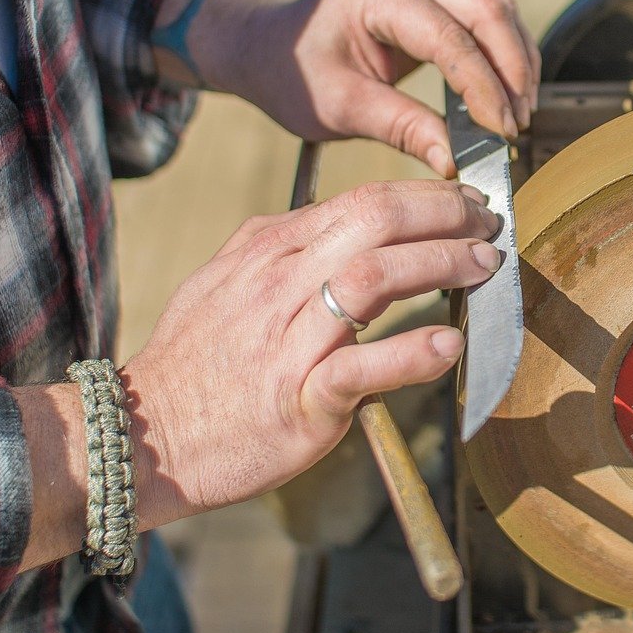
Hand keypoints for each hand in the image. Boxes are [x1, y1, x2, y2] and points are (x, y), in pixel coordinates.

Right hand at [123, 179, 500, 522]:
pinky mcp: (298, 399)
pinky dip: (410, 353)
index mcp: (268, 249)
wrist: (144, 436)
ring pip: (373, 279)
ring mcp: (288, 340)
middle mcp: (280, 283)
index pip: (361, 200)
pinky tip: (448, 344)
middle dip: (443, 215)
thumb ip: (279, 246)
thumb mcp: (224, 280)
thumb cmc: (194, 363)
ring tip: (483, 267)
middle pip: (374, 221)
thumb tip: (331, 220)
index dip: (424, 196)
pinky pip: (360, 367)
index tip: (463, 204)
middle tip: (487, 226)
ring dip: (441, 266)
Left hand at [171, 0, 540, 176]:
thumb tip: (454, 162)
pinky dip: (504, 58)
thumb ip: (399, 128)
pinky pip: (487, 21)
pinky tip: (505, 99)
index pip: (452, 38)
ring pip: (498, 12)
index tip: (501, 133)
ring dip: (516, 63)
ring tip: (517, 118)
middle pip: (490, 11)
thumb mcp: (338, 106)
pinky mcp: (436, 4)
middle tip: (517, 127)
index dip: (484, 87)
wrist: (267, 45)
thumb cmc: (293, 72)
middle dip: (513, 71)